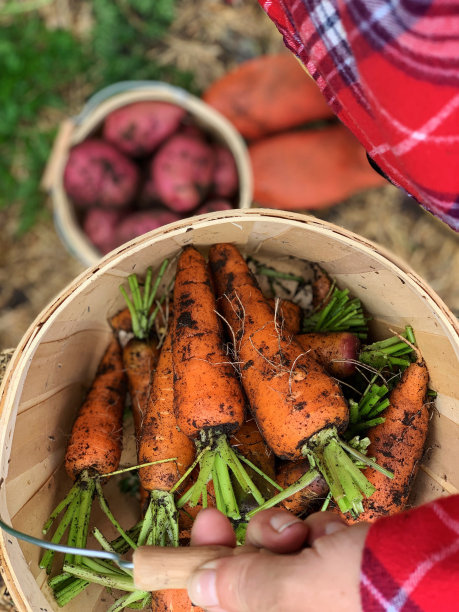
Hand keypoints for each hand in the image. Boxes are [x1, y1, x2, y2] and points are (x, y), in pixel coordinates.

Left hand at [187, 507, 369, 611]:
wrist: (442, 577)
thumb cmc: (364, 595)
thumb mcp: (295, 593)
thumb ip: (242, 588)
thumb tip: (197, 585)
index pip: (224, 607)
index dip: (207, 567)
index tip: (205, 524)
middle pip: (250, 575)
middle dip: (262, 541)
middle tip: (276, 527)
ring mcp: (321, 600)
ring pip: (281, 553)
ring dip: (295, 533)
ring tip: (319, 536)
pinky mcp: (343, 574)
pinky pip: (313, 545)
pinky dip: (322, 533)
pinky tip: (342, 536)